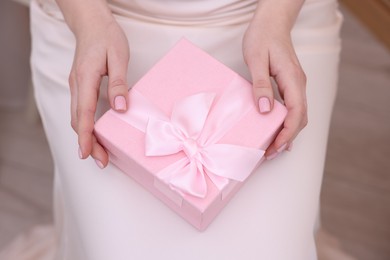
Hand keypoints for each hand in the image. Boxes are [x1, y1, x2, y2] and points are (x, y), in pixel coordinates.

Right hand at [68, 14, 129, 167]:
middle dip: (87, 143)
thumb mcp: (118, 56)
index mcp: (85, 77)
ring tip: (99, 153)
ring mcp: (76, 85)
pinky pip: (79, 110)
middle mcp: (76, 84)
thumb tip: (120, 108)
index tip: (87, 153)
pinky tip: (95, 134)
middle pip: (77, 120)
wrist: (91, 23)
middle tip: (101, 161)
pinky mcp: (79, 86)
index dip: (85, 135)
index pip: (83, 112)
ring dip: (86, 136)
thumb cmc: (106, 36)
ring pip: (76, 116)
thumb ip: (119, 83)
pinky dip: (85, 125)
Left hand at [243, 2, 306, 159]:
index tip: (276, 146)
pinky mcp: (290, 85)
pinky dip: (286, 123)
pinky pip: (293, 109)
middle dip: (287, 138)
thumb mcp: (256, 59)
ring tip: (272, 148)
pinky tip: (277, 132)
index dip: (287, 132)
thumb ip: (261, 84)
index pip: (296, 112)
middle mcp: (298, 84)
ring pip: (298, 115)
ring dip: (287, 133)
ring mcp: (296, 85)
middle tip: (270, 153)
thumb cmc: (263, 37)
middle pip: (300, 118)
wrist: (272, 22)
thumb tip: (264, 110)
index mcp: (292, 79)